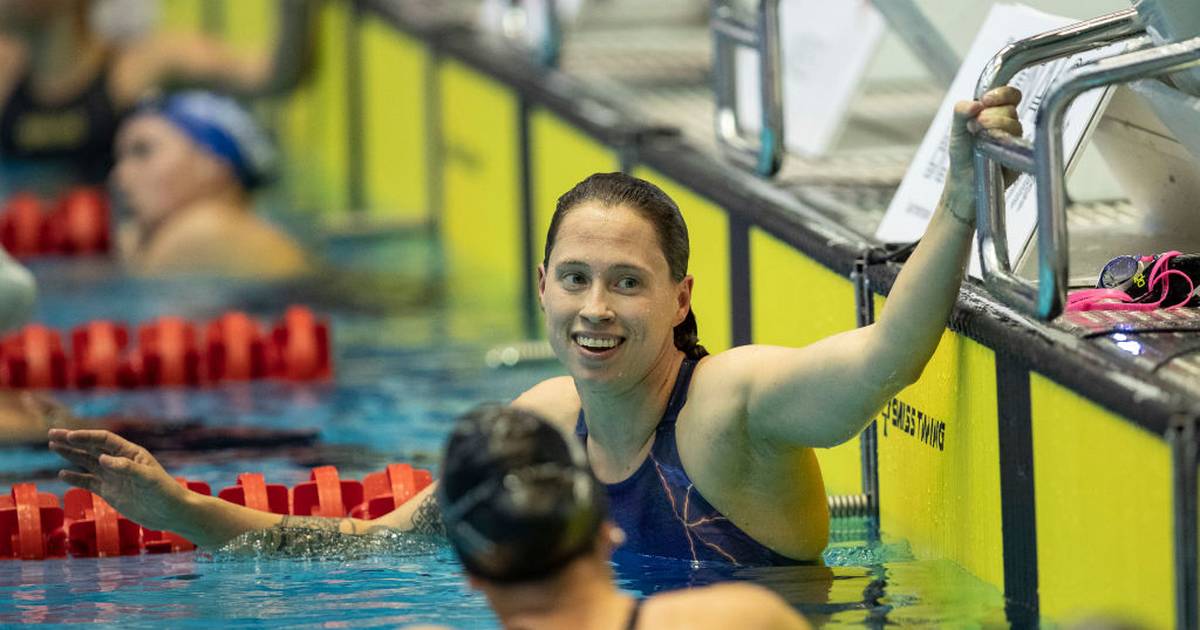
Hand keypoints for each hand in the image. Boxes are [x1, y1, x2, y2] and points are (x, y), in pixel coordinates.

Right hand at [48, 429, 189, 532]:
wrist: (170, 512)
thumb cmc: (164, 491)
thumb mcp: (148, 478)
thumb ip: (126, 468)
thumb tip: (102, 459)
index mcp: (130, 453)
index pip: (104, 440)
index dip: (86, 437)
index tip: (69, 436)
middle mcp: (119, 462)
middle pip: (92, 448)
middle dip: (72, 441)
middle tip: (52, 434)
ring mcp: (113, 477)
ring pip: (87, 462)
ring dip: (71, 455)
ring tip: (53, 447)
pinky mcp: (110, 492)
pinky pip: (89, 482)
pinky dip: (76, 479)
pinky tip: (63, 474)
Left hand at [947, 86, 1023, 203]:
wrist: (964, 180)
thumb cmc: (963, 153)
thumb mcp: (957, 129)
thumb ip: (961, 111)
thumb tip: (975, 103)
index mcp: (997, 112)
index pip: (1011, 95)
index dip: (1002, 94)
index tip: (986, 100)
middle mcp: (1009, 124)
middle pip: (1010, 110)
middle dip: (991, 116)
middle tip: (974, 127)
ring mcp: (1016, 140)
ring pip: (1015, 125)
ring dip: (995, 129)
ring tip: (979, 140)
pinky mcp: (1019, 156)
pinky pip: (1018, 145)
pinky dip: (1003, 144)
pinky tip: (991, 150)